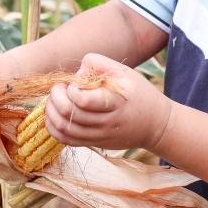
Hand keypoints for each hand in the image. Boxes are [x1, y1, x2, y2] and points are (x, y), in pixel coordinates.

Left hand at [44, 53, 172, 151]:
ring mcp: (100, 136)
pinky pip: (67, 140)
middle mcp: (107, 122)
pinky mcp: (95, 144)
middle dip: (56, 99)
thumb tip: (76, 72)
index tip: (73, 83)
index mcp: (115, 102)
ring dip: (51, 113)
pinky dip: (54, 128)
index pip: (83, 101)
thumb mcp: (125, 73)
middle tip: (58, 89)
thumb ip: (100, 64)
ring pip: (65, 130)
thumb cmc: (138, 94)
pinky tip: (54, 115)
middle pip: (70, 115)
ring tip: (53, 100)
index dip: (71, 90)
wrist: (156, 125)